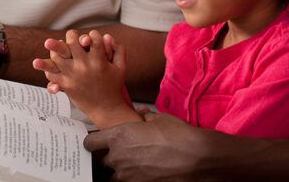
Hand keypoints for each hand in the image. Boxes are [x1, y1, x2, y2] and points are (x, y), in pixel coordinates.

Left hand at [32, 30, 138, 128]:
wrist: (106, 109)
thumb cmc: (114, 87)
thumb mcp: (121, 67)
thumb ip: (118, 49)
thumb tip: (107, 36)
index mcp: (99, 60)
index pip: (93, 38)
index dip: (92, 35)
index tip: (91, 37)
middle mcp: (84, 66)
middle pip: (72, 41)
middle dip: (72, 36)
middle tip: (72, 37)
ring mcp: (73, 75)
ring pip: (57, 55)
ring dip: (57, 50)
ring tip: (60, 49)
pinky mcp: (66, 85)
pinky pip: (51, 73)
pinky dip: (50, 68)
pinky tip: (55, 65)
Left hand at [85, 112, 221, 181]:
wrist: (196, 158)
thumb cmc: (178, 135)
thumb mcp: (160, 118)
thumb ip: (144, 117)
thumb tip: (140, 114)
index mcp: (119, 136)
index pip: (91, 142)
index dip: (93, 143)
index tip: (97, 143)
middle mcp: (118, 157)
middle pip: (104, 161)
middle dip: (112, 158)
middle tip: (126, 154)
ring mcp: (127, 176)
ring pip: (115, 176)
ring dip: (122, 172)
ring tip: (137, 166)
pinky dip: (133, 179)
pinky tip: (145, 174)